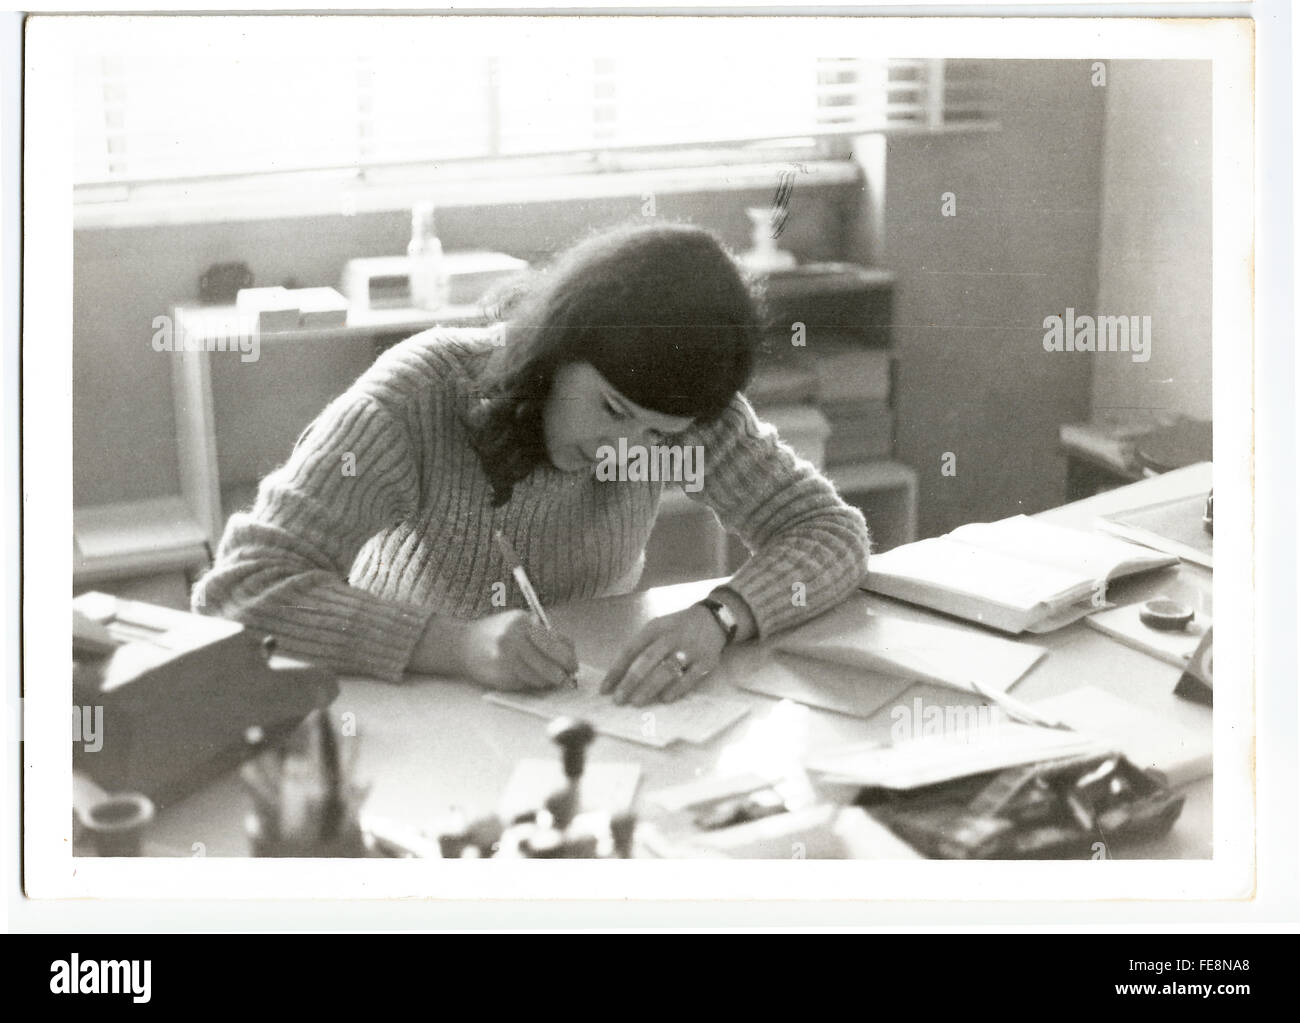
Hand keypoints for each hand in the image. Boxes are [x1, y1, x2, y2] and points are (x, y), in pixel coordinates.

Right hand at [460, 610, 577, 692]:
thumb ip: (544, 633)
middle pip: (551, 665)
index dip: (569, 658)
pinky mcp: (500, 677)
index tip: (573, 665)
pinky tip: (526, 675)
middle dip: (562, 674)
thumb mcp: (519, 622)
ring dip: (547, 681)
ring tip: (545, 676)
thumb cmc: (495, 632)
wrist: (461, 645)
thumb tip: (570, 652)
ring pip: (540, 679)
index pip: (556, 644)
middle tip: (566, 677)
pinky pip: (526, 684)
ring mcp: (505, 660)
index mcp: (522, 623)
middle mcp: (513, 640)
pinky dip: (531, 683)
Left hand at [601, 605, 727, 705]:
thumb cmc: (677, 628)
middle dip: (630, 681)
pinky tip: (664, 700)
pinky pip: (689, 678)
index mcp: (655, 628)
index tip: (604, 689)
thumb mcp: (657, 628)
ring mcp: (690, 650)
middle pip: (647, 660)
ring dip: (649, 687)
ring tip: (636, 702)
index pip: (630, 650)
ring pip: (666, 670)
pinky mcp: (706, 662)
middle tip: (618, 700)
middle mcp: (671, 637)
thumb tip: (619, 675)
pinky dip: (676, 689)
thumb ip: (640, 647)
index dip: (616, 670)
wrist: (713, 619)